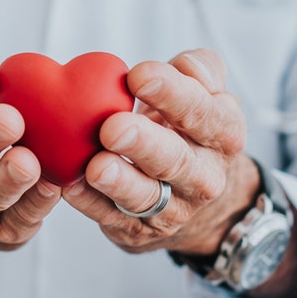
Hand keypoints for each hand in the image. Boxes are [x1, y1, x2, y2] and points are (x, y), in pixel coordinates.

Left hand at [62, 49, 261, 256]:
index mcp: (224, 134)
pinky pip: (112, 217)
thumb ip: (201, 69)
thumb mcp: (206, 93)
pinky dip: (90, 204)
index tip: (138, 75)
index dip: (173, 93)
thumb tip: (187, 66)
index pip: (203, 113)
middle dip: (144, 144)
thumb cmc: (186, 126)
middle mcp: (205, 176)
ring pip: (146, 197)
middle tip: (112, 127)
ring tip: (96, 167)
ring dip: (119, 183)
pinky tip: (71, 186)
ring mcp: (174, 208)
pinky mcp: (140, 231)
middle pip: (176, 160)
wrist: (192, 193)